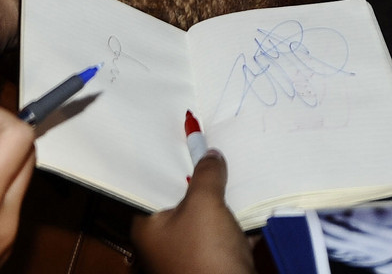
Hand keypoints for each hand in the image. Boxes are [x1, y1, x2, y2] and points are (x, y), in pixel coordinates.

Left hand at [130, 151, 255, 273]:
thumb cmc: (205, 256)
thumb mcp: (204, 205)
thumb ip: (206, 175)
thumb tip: (211, 155)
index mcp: (147, 226)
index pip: (152, 184)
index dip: (168, 161)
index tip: (182, 139)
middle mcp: (164, 241)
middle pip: (181, 199)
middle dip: (200, 179)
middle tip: (210, 149)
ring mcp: (190, 256)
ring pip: (206, 218)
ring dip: (222, 200)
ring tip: (233, 167)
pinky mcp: (216, 266)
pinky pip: (226, 237)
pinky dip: (239, 224)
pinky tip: (253, 202)